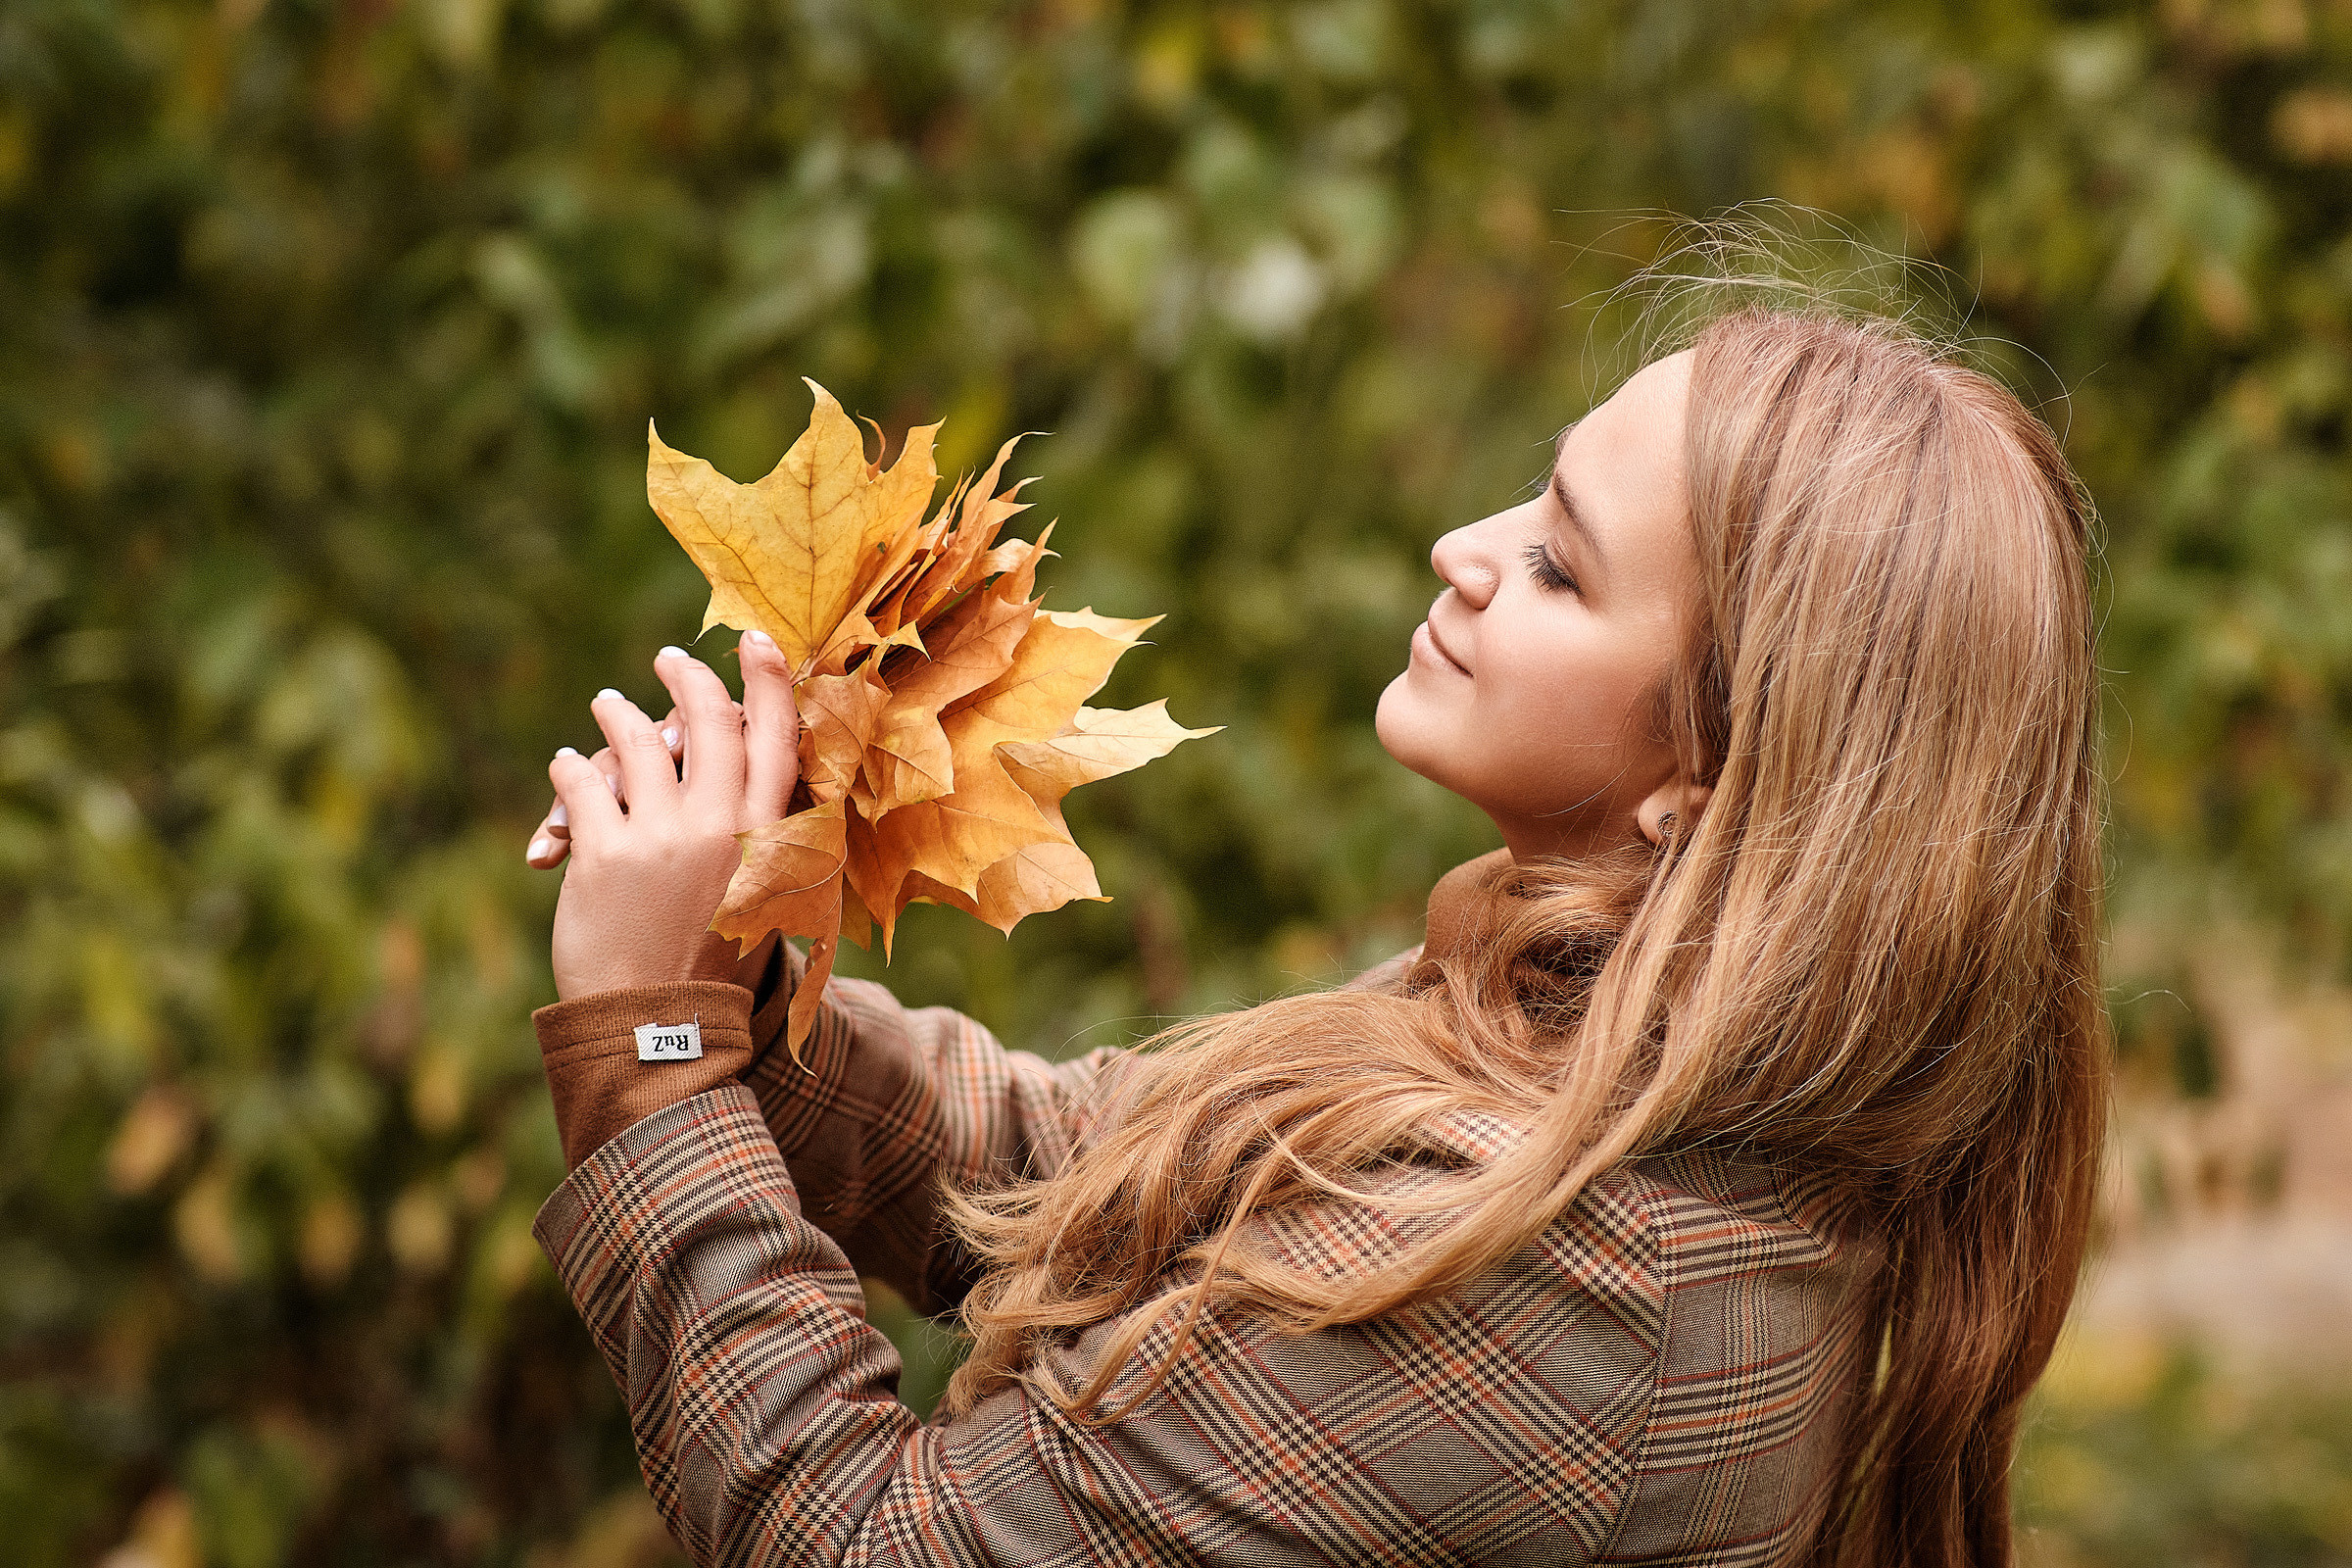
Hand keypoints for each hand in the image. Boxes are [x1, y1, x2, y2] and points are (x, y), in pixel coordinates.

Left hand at [540, 633, 798, 1000]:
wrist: (662, 1026)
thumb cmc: (715, 962)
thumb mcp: (762, 895)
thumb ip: (756, 831)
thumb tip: (742, 763)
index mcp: (770, 836)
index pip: (777, 736)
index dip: (767, 681)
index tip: (755, 641)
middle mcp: (721, 826)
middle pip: (709, 720)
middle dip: (687, 678)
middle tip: (670, 659)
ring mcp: (663, 836)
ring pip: (636, 741)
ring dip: (616, 716)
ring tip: (604, 708)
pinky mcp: (604, 853)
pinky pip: (581, 783)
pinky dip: (569, 768)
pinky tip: (565, 765)